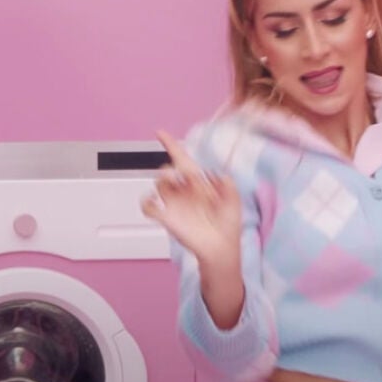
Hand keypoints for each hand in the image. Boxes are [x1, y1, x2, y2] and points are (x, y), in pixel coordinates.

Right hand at [140, 131, 243, 268]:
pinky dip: (147, 203)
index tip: (160, 133)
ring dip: (166, 184)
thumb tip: (216, 174)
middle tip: (195, 187)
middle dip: (177, 172)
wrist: (220, 248)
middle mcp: (182, 190)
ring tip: (183, 197)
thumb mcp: (234, 200)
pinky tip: (156, 205)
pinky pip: (148, 205)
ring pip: (158, 183)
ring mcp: (173, 203)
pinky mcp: (166, 217)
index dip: (170, 145)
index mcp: (197, 182)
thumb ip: (227, 184)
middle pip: (166, 169)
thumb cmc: (228, 225)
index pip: (181, 158)